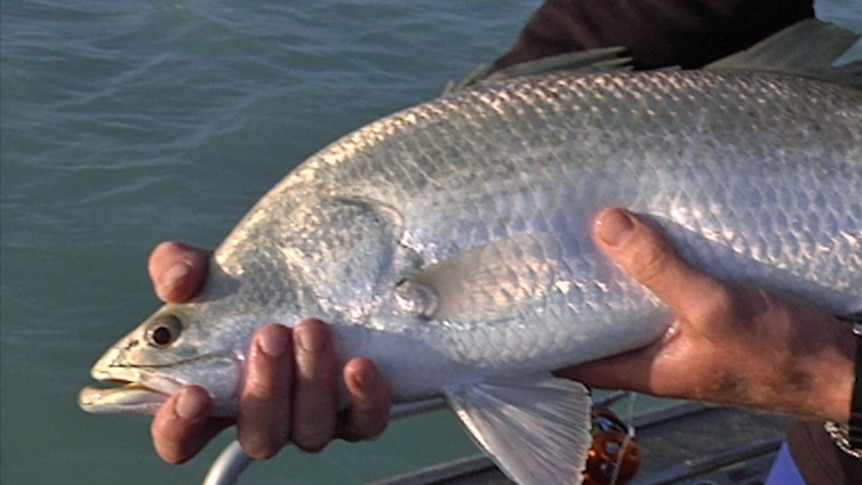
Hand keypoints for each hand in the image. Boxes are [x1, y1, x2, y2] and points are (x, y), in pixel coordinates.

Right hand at [146, 242, 390, 463]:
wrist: (315, 270)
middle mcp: (264, 417)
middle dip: (265, 390)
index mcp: (212, 397)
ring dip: (311, 383)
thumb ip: (177, 268)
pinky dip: (365, 398)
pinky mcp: (359, 410)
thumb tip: (179, 282)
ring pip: (310, 432)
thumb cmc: (249, 280)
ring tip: (313, 329)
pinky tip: (360, 365)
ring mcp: (312, 417)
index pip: (181, 439)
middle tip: (271, 334)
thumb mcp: (208, 267)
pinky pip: (365, 422)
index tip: (193, 393)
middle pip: (259, 437)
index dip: (179, 429)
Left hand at [557, 208, 854, 422]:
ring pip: (630, 299)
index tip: (510, 294)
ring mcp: (680, 333)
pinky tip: (644, 228)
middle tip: (543, 242)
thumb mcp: (713, 309)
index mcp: (642, 367)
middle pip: (596, 320)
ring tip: (583, 224)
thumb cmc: (780, 354)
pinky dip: (652, 261)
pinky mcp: (706, 313)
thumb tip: (602, 224)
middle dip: (571, 286)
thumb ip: (659, 270)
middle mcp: (653, 353)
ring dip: (613, 268)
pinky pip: (666, 285)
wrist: (845, 365)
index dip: (536, 331)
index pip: (569, 357)